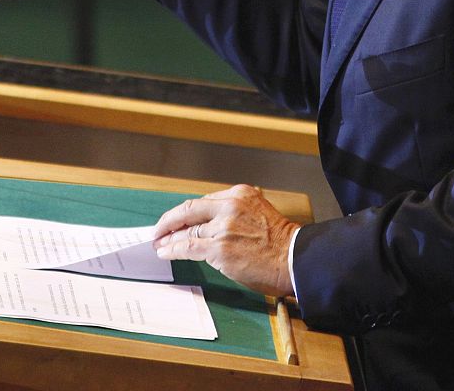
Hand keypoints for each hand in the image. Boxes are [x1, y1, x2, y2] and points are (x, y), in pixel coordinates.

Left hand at [152, 185, 298, 298]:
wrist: (295, 259)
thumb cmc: (280, 244)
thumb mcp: (258, 213)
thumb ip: (235, 213)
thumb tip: (210, 226)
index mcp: (240, 194)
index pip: (204, 202)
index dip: (186, 213)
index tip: (176, 219)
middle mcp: (230, 206)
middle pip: (189, 210)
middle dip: (169, 221)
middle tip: (158, 230)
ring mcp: (223, 227)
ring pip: (187, 231)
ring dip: (169, 239)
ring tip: (160, 245)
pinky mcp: (219, 248)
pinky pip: (188, 247)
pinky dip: (173, 250)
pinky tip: (166, 253)